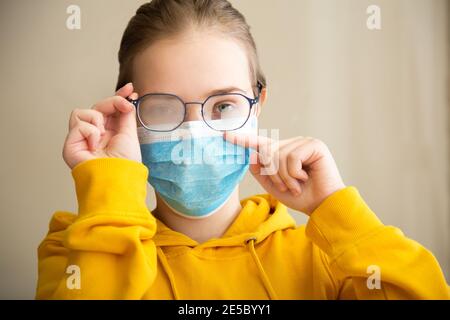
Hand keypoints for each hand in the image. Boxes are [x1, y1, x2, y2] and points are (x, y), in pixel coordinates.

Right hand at [63, 83, 140, 168]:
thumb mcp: (129, 134)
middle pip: (97, 106)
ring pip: (83, 111)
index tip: (129, 89)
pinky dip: (90, 132)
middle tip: (125, 104)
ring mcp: (82, 139)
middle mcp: (95, 135)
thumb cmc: (124, 163)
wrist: (116, 177)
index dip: (118, 97)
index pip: (110, 110)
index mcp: (110, 133)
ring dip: (97, 119)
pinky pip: (78, 124)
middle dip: (113, 102)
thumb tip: (127, 100)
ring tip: (103, 135)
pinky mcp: (71, 144)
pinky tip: (94, 145)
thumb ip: (126, 116)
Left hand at [224, 133, 345, 215]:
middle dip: (273, 175)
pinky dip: (294, 173)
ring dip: (284, 177)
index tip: (225, 135)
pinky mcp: (314, 145)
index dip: (243, 140)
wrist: (322, 206)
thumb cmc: (301, 197)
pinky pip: (291, 157)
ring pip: (278, 156)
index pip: (260, 144)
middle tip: (287, 187)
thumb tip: (251, 156)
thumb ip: (261, 172)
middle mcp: (292, 144)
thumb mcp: (274, 186)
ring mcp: (303, 142)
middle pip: (267, 152)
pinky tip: (305, 178)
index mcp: (283, 152)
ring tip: (297, 185)